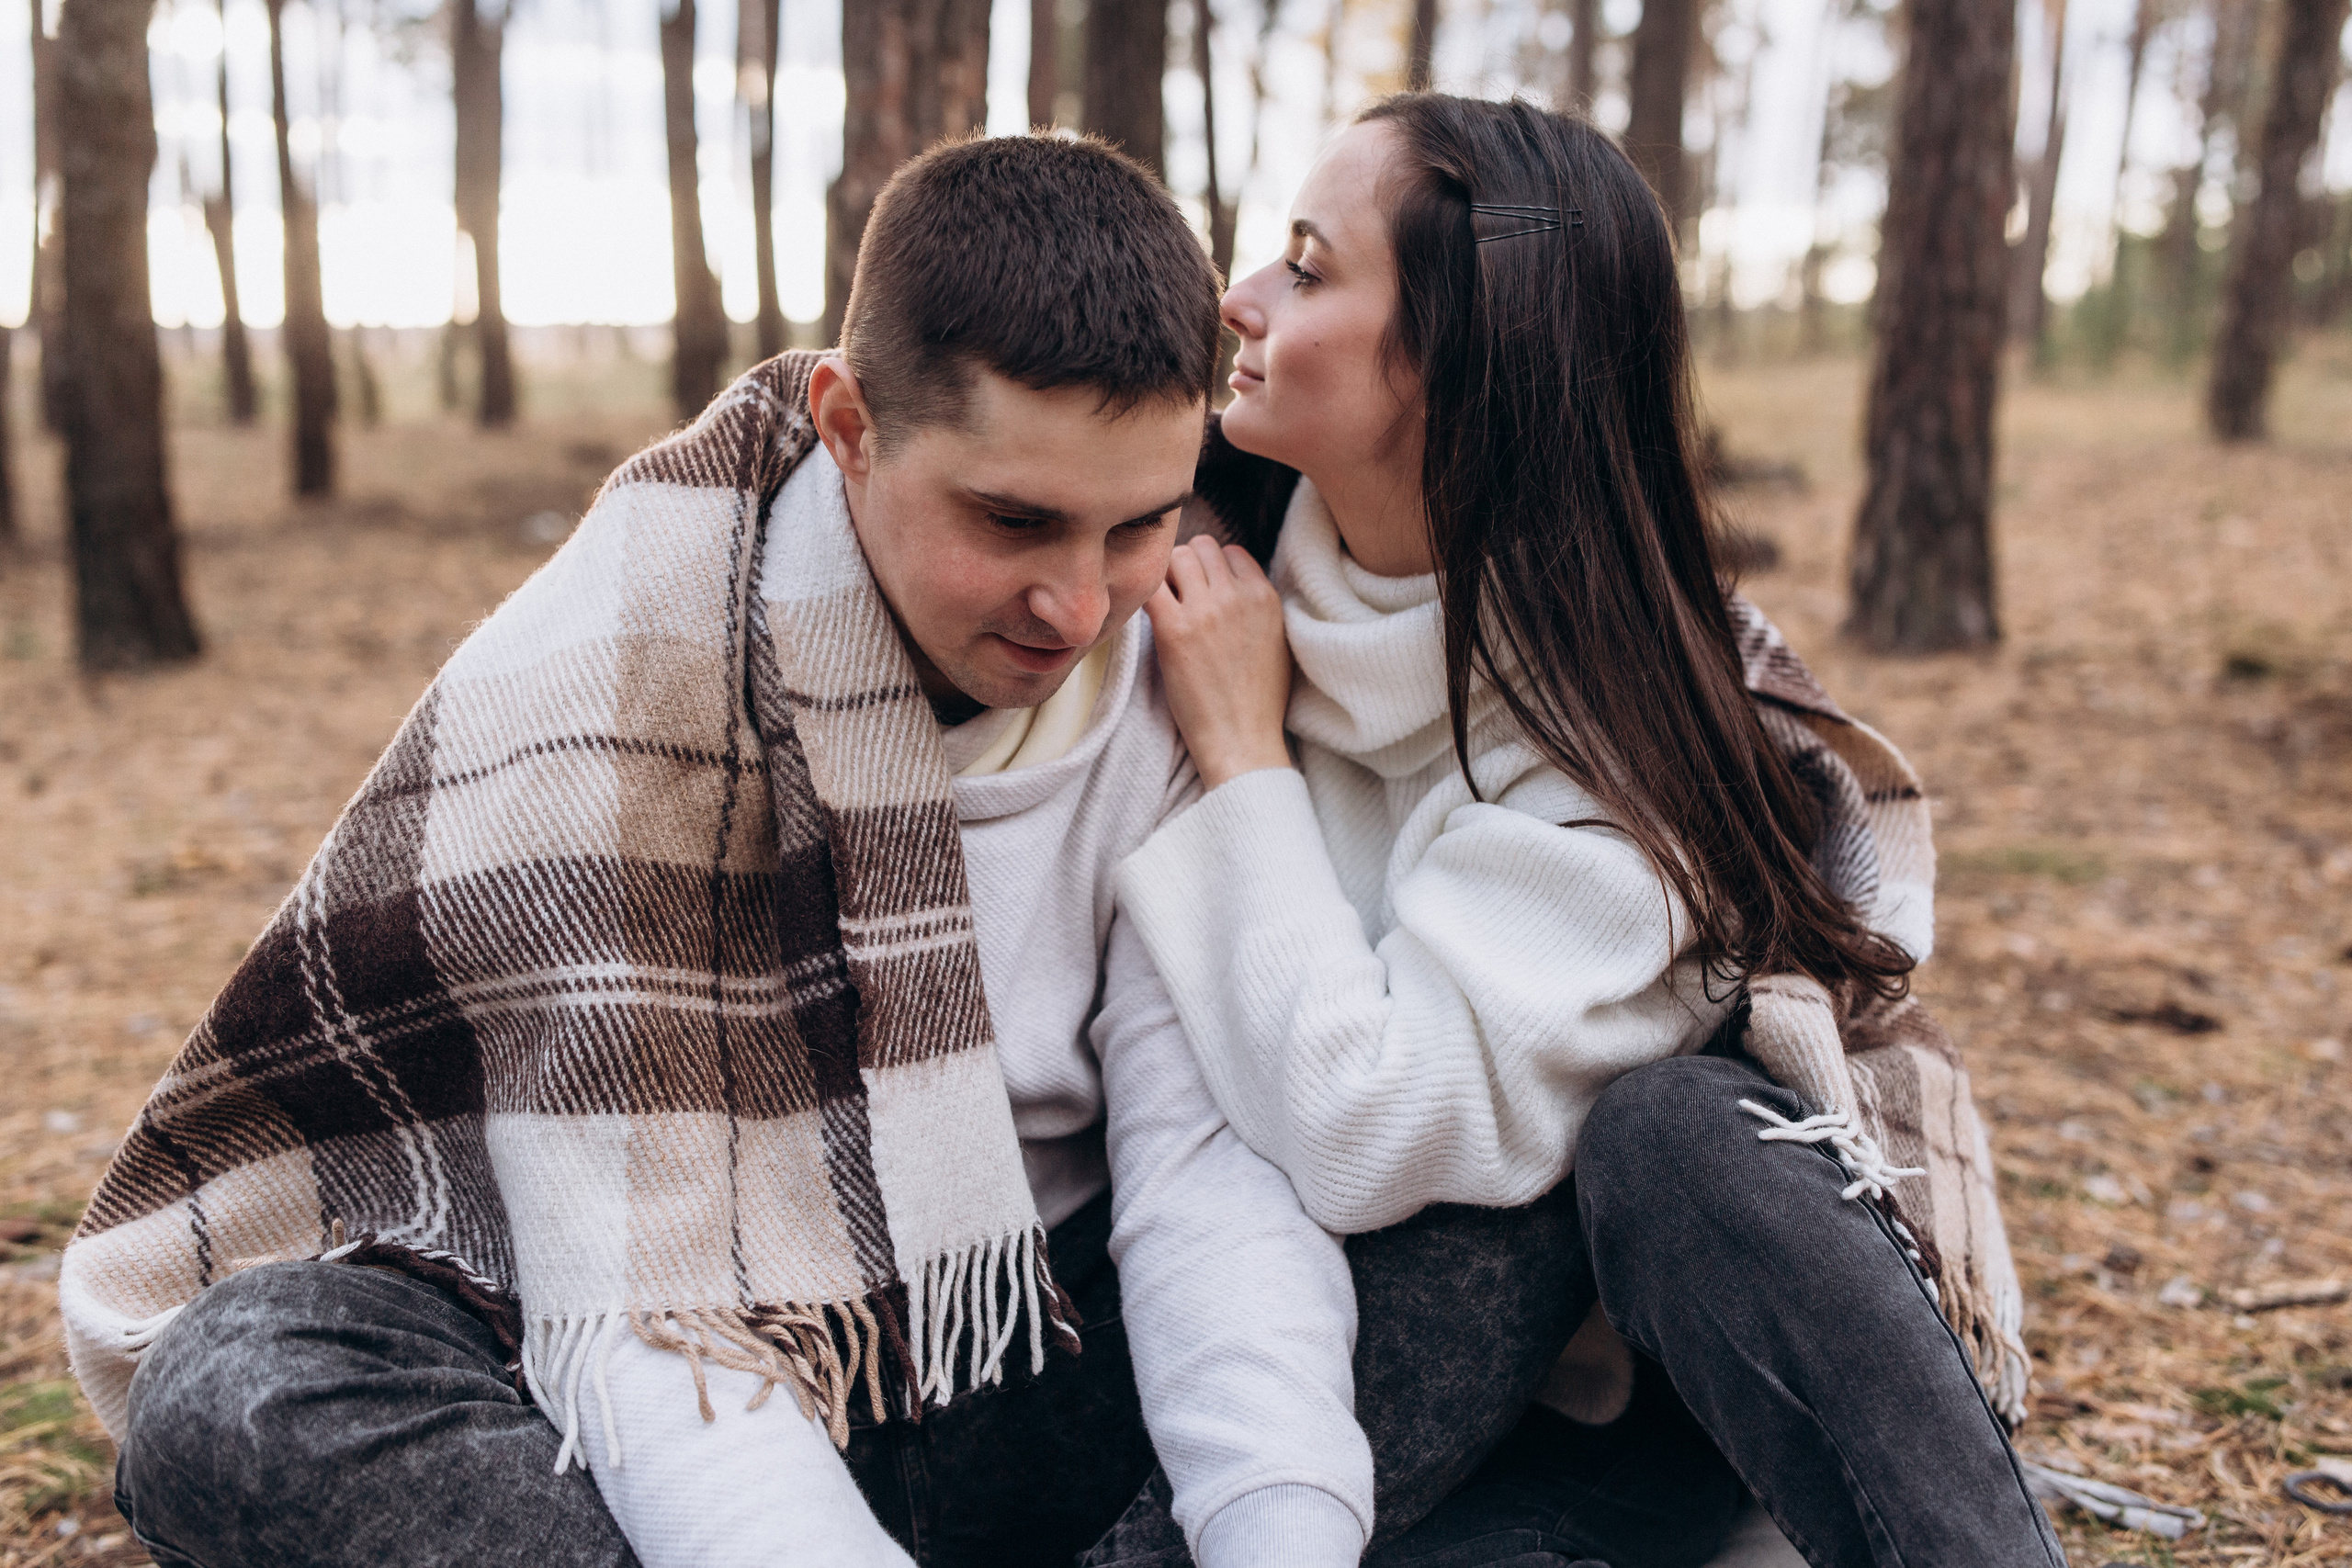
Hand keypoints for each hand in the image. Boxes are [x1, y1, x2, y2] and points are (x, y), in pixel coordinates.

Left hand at [1146, 535, 1295, 789]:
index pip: (1230, 552)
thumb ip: (1256, 605)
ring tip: (1165, 611)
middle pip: (1200, 548)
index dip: (1213, 570)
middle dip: (1186, 567)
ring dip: (1165, 578)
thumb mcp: (1276, 640)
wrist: (1243, 741)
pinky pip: (1149, 586)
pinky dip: (1142, 594)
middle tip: (1177, 601)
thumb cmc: (1257, 701)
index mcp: (1265, 596)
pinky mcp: (1175, 630)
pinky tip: (1146, 618)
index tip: (1203, 596)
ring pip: (1175, 558)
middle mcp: (1238, 595)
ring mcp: (1206, 610)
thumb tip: (1229, 581)